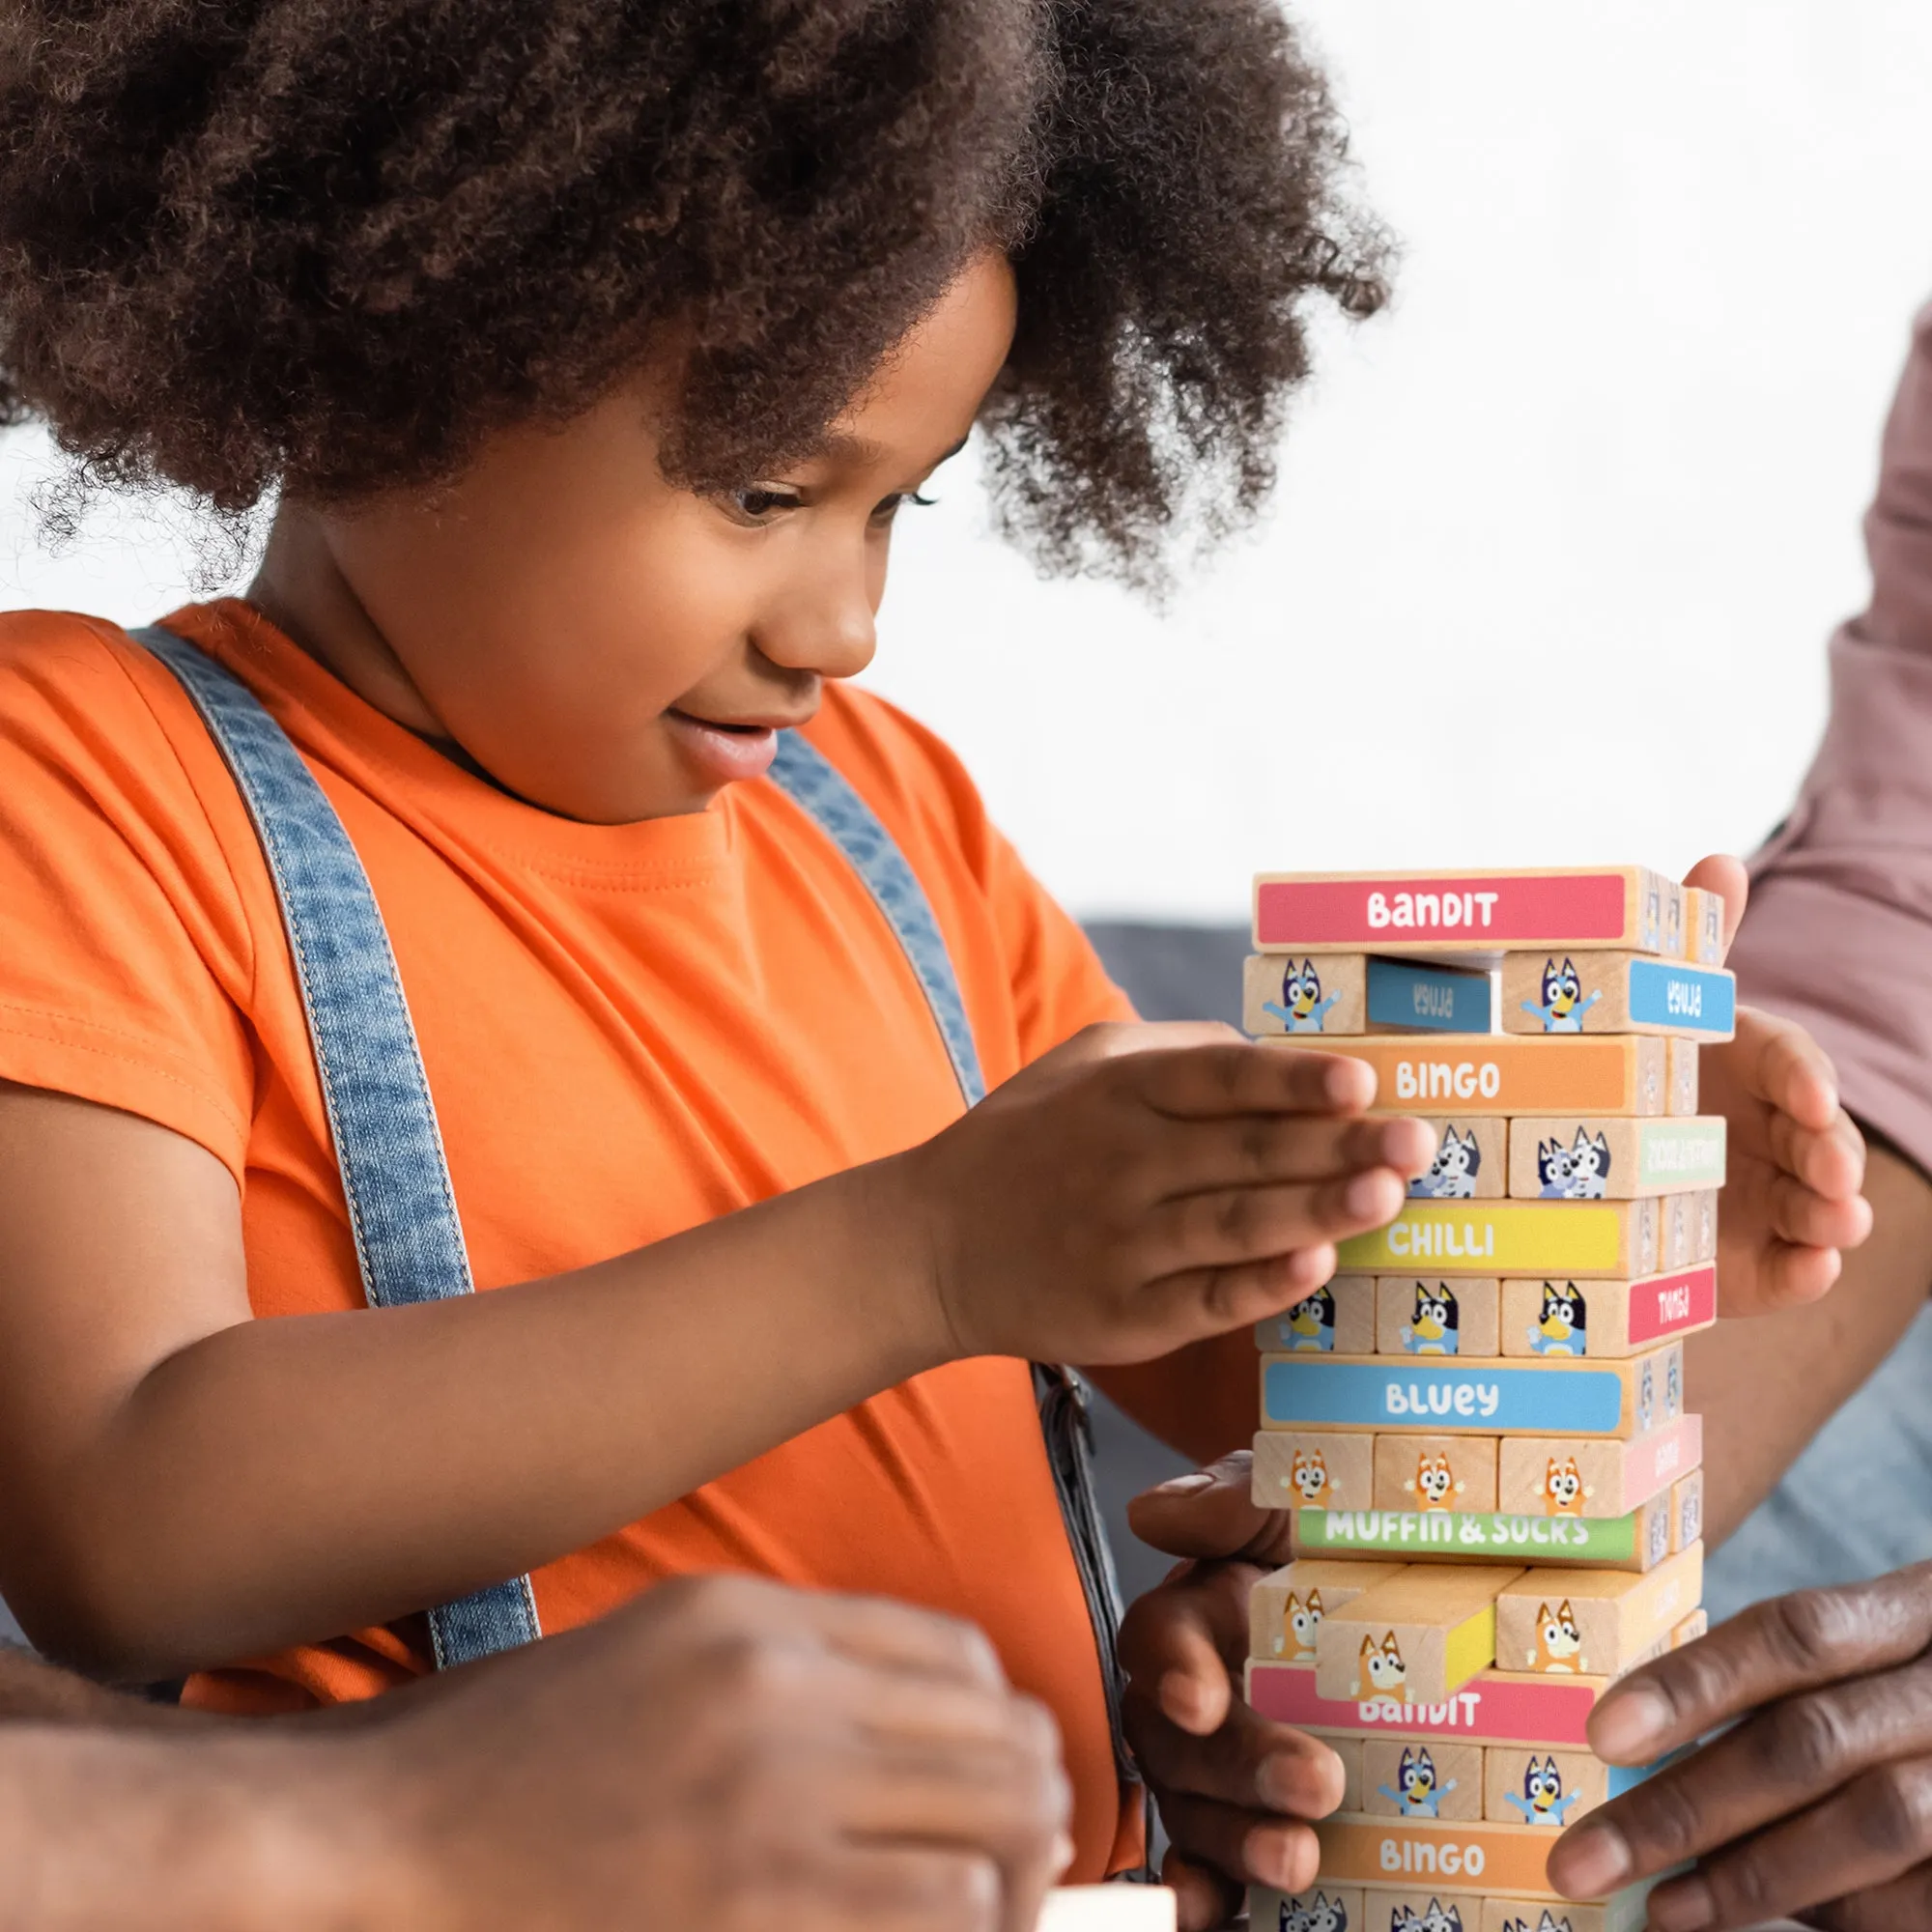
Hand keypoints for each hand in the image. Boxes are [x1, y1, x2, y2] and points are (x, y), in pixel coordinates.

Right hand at [360, 1575, 1072, 1931]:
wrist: (381, 1844)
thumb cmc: (510, 1757)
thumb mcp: (656, 1651)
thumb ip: (790, 1663)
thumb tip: (930, 1718)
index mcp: (752, 1620)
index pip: (959, 1656)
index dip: (1005, 1719)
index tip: (1005, 1767)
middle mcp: (776, 1695)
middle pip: (1001, 1739)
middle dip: (1039, 1800)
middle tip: (1029, 1852)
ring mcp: (766, 1807)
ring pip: (992, 1835)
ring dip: (1015, 1879)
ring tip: (994, 1911)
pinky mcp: (752, 1915)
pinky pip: (933, 1919)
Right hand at [901, 1021, 1434, 1365]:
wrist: (931, 1246)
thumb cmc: (1022, 1143)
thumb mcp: (1078, 1066)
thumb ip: (1171, 1048)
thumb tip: (1266, 1053)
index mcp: (1119, 1094)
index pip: (1218, 1079)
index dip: (1290, 1080)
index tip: (1359, 1078)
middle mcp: (1123, 1164)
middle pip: (1245, 1152)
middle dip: (1337, 1145)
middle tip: (1418, 1140)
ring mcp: (1123, 1244)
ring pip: (1236, 1225)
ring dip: (1318, 1209)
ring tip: (1389, 1195)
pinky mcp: (1125, 1314)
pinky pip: (1208, 1299)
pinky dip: (1263, 1284)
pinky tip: (1316, 1265)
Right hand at [1117, 1452, 1337, 1930]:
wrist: (1443, 1597)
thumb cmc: (1353, 1542)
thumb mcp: (1301, 1504)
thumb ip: (1233, 1500)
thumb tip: (1153, 1510)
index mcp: (1204, 1615)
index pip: (1159, 1638)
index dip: (1172, 1668)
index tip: (1200, 1697)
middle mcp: (1205, 1698)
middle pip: (1179, 1743)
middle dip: (1234, 1769)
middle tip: (1311, 1785)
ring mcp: (1229, 1770)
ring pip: (1195, 1813)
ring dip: (1233, 1842)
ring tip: (1299, 1858)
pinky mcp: (1263, 1824)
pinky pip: (1218, 1869)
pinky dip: (1214, 1897)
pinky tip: (1230, 1915)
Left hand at [1546, 1564, 1931, 1930]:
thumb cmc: (1922, 1690)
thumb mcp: (1883, 1649)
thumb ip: (1790, 1685)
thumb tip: (1637, 1746)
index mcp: (1924, 1607)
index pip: (1796, 1633)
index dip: (1694, 1682)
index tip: (1598, 1734)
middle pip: (1812, 1742)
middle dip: (1686, 1807)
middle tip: (1581, 1859)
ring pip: (1873, 1824)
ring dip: (1752, 1877)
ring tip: (1659, 1907)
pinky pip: (1921, 1898)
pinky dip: (1840, 1914)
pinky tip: (1769, 1919)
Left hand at [1682, 855, 1871, 1314]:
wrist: (1585, 1175)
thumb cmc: (1636, 1077)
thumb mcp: (1654, 1019)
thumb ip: (1694, 951)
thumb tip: (1719, 860)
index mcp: (1757, 1069)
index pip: (1794, 1065)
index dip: (1806, 1079)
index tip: (1810, 1096)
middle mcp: (1777, 1134)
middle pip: (1819, 1141)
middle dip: (1834, 1154)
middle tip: (1832, 1168)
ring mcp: (1770, 1199)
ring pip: (1818, 1207)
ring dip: (1835, 1215)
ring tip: (1838, 1223)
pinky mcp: (1752, 1262)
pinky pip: (1788, 1270)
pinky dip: (1805, 1273)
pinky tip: (1813, 1271)